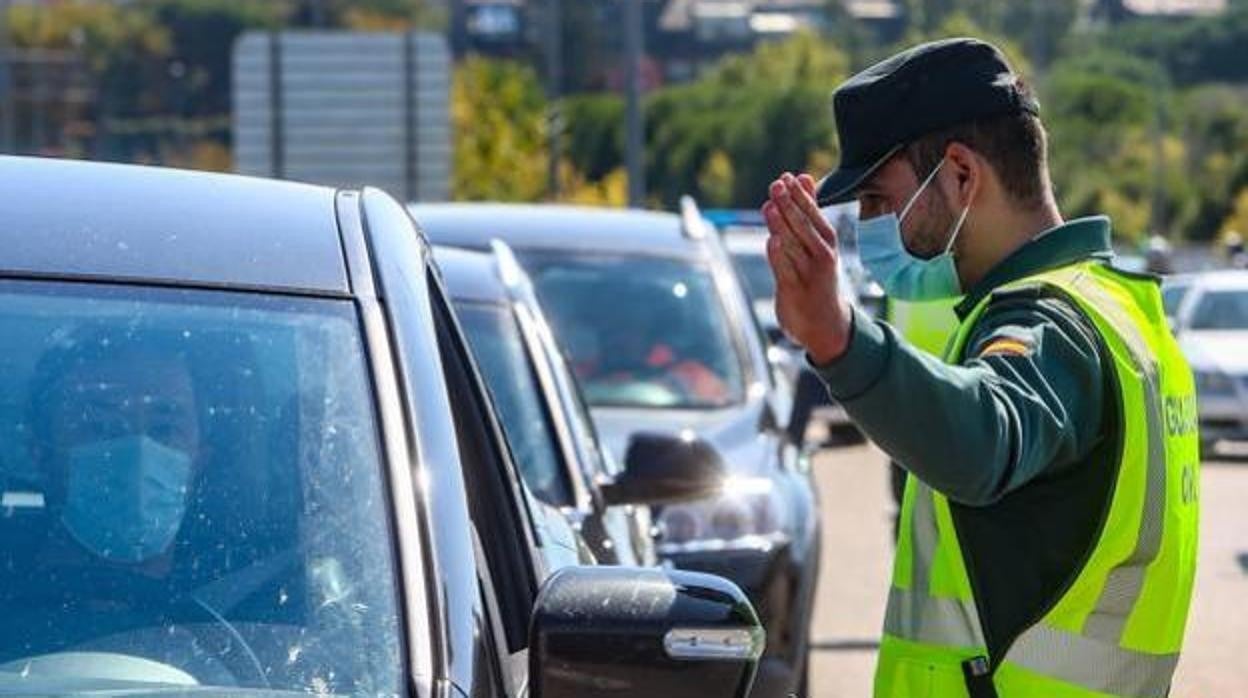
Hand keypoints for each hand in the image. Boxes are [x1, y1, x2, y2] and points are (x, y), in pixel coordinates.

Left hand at [762, 173, 852, 364]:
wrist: (825, 322)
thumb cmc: (817, 275)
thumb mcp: (817, 241)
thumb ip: (808, 210)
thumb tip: (803, 176)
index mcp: (826, 242)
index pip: (813, 214)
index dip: (800, 196)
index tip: (788, 177)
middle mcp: (821, 256)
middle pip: (803, 227)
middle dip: (789, 205)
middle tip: (777, 184)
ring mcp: (808, 273)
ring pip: (793, 246)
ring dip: (781, 226)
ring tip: (771, 206)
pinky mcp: (794, 290)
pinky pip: (786, 269)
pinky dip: (779, 256)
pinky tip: (772, 240)